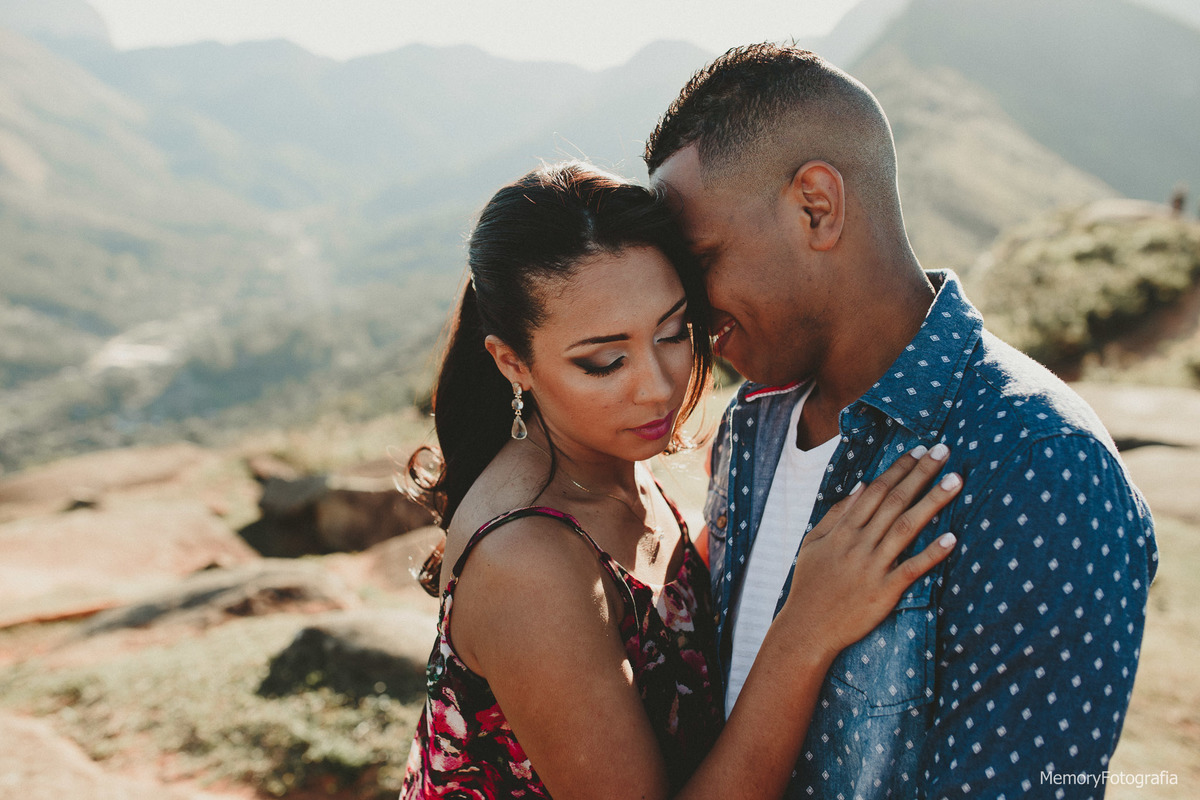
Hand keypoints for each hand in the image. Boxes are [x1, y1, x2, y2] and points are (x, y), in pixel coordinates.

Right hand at [782, 445, 960, 659]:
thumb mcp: (813, 544)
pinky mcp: (885, 592)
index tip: (919, 450)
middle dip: (921, 473)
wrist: (807, 628)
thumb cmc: (810, 585)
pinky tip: (952, 537)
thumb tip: (861, 485)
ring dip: (933, 501)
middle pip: (895, 501)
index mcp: (843, 530)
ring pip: (907, 527)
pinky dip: (932, 553)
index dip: (898, 469)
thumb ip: (836, 514)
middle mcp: (859, 543)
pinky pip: (912, 568)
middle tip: (944, 451)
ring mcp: (873, 567)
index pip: (875, 490)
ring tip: (955, 480)